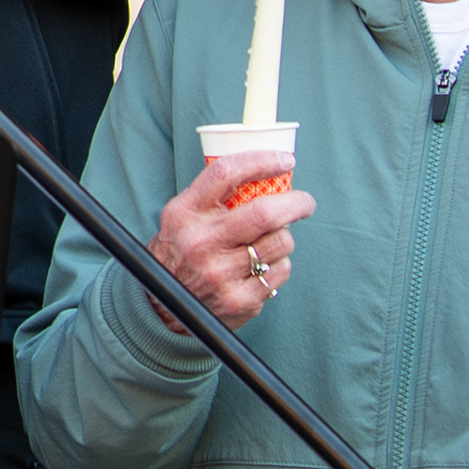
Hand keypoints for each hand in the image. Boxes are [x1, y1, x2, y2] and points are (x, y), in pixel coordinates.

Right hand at [145, 155, 313, 330]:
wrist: (163, 307)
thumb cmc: (180, 252)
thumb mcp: (181, 218)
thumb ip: (213, 198)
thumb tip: (266, 176)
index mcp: (185, 213)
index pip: (225, 174)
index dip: (261, 161)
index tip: (285, 160)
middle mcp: (202, 242)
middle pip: (265, 213)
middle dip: (296, 203)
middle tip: (305, 201)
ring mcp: (222, 273)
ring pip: (280, 242)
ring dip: (284, 237)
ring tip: (271, 241)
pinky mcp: (241, 299)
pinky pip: (281, 271)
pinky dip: (279, 264)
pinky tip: (262, 266)